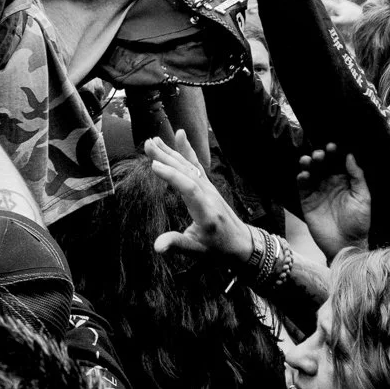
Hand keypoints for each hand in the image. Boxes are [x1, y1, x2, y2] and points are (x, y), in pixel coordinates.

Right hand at [146, 131, 254, 261]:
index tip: (154, 165)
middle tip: (148, 144)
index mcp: (206, 213)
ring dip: (171, 152)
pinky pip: (196, 165)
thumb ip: (177, 244)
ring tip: (153, 140)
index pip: (190, 189)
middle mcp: (209, 196)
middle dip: (167, 157)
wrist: (241, 244)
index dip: (173, 176)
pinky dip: (186, 150)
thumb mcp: (197, 252)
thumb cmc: (218, 250)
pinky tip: (180, 136)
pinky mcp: (208, 185)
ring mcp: (210, 188)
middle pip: (187, 172)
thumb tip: (157, 247)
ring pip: (190, 166)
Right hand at [297, 143, 370, 259]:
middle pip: (322, 164)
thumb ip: (357, 176)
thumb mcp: (363, 198)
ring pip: (310, 172)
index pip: (337, 162)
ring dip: (308, 164)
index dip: (334, 153)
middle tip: (320, 154)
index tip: (332, 147)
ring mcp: (317, 191)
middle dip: (320, 156)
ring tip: (309, 160)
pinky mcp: (307, 201)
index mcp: (344, 181)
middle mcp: (329, 183)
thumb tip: (350, 156)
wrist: (347, 244)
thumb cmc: (359, 222)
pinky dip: (302, 178)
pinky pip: (302, 187)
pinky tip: (304, 175)